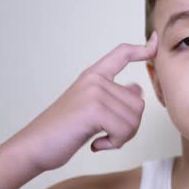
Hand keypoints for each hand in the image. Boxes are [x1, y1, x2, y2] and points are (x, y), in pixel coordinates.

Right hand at [10, 32, 157, 171]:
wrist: (33, 147)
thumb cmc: (62, 131)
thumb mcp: (90, 107)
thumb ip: (113, 96)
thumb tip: (138, 89)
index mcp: (93, 76)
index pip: (122, 54)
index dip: (142, 49)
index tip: (155, 41)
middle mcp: (95, 80)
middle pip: (139, 103)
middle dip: (129, 126)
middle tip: (106, 134)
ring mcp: (94, 92)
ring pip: (134, 119)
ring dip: (121, 137)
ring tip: (100, 138)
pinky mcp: (94, 109)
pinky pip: (125, 130)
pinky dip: (114, 144)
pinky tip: (97, 145)